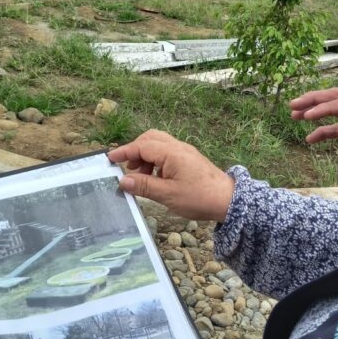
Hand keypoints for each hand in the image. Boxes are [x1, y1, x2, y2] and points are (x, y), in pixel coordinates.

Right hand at [108, 131, 235, 221]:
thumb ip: (144, 186)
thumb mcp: (167, 195)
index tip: (109, 158)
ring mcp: (185, 152)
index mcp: (172, 153)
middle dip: (135, 150)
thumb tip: (123, 182)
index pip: (142, 146)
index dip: (124, 152)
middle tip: (126, 167)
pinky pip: (167, 152)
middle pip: (150, 138)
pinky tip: (155, 177)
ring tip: (140, 175)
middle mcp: (178, 147)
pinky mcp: (189, 159)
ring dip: (145, 156)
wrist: (228, 200)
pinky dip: (156, 160)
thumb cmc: (200, 197)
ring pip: (159, 144)